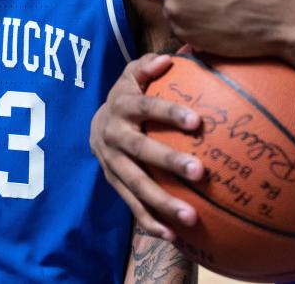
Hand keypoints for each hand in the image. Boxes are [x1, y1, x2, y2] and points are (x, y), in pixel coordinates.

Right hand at [90, 53, 203, 239]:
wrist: (94, 124)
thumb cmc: (129, 95)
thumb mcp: (133, 75)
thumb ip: (149, 65)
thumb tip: (170, 58)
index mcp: (122, 105)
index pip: (147, 107)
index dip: (169, 113)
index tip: (198, 121)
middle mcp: (114, 135)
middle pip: (141, 150)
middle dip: (169, 161)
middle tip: (200, 172)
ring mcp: (112, 163)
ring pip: (136, 185)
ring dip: (162, 202)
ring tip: (191, 218)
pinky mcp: (114, 184)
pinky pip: (131, 206)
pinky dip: (150, 222)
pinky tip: (174, 237)